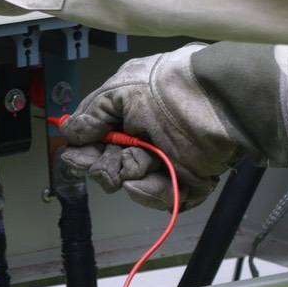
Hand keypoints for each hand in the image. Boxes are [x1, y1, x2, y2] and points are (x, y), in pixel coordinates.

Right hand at [58, 43, 287, 210]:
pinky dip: (155, 192)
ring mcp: (167, 160)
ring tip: (142, 163)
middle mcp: (146, 136)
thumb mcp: (122, 91)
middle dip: (105, 168)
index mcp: (129, 111)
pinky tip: (154, 180)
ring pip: (135, 184)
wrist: (219, 103)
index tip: (73, 159)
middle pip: (112, 167)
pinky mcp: (187, 180)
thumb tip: (68, 129)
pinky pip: (162, 197)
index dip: (83, 151)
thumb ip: (92, 113)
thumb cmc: (169, 88)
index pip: (97, 138)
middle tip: (107, 168)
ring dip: (133, 176)